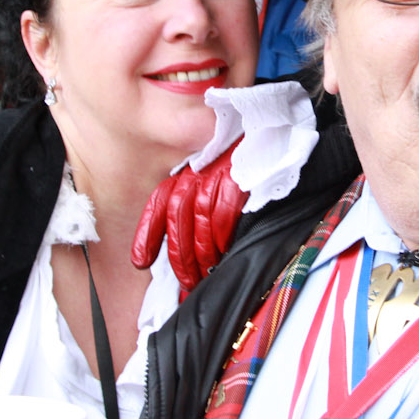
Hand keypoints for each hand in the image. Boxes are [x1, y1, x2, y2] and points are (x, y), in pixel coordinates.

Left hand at [131, 139, 244, 290]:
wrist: (278, 137)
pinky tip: (224, 250)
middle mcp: (200, 170)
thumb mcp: (218, 182)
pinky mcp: (239, 175)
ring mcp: (219, 170)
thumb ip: (201, 208)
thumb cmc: (249, 166)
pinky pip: (224, 209)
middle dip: (179, 253)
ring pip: (199, 215)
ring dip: (201, 250)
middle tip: (185, 281)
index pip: (160, 201)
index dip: (148, 232)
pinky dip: (221, 233)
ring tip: (205, 273)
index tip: (140, 261)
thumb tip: (192, 250)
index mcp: (190, 172)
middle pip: (177, 214)